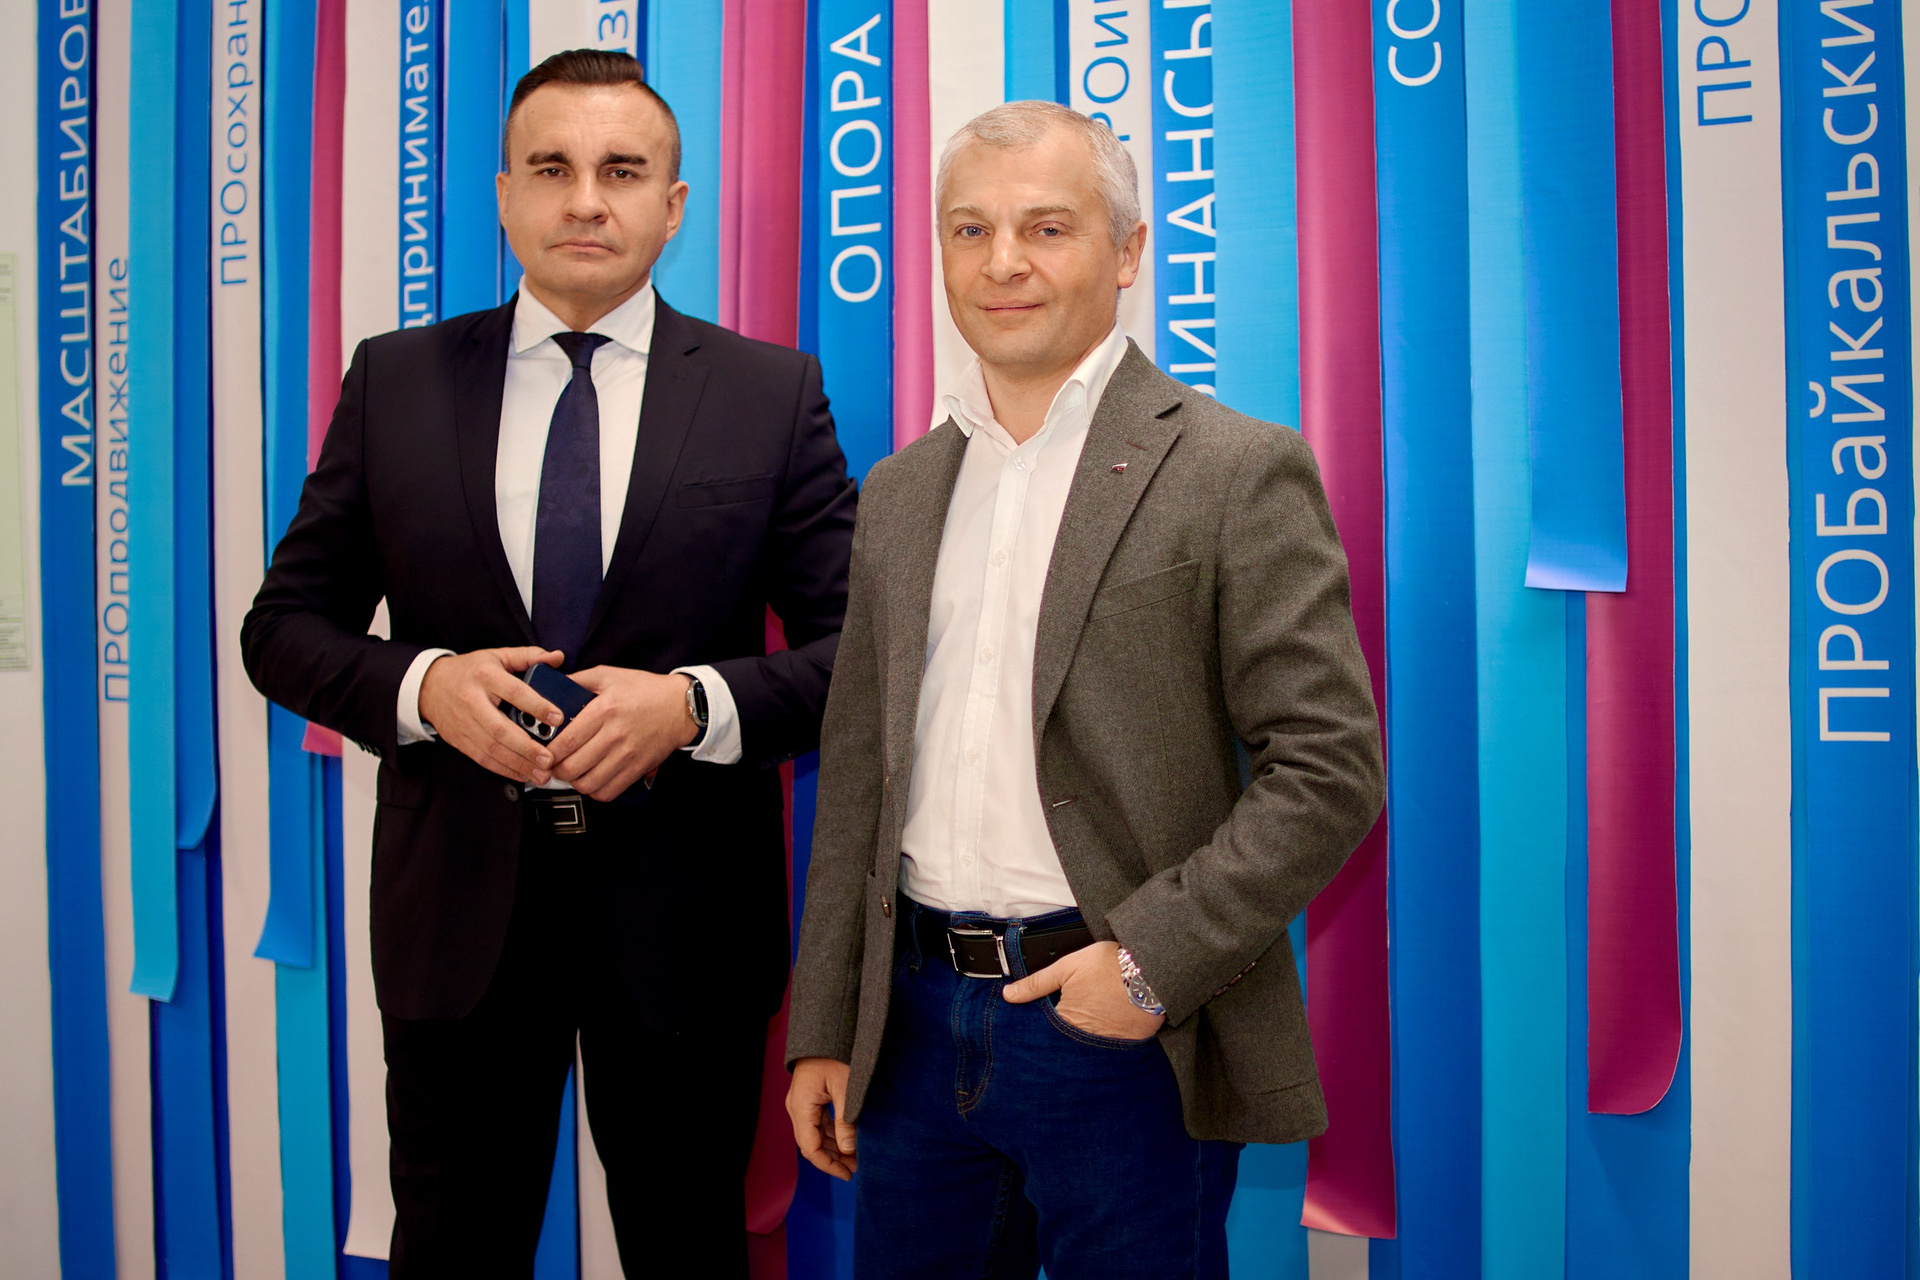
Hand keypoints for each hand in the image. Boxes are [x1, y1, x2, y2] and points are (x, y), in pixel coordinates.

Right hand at [417, 646, 565, 782]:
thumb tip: (558, 657)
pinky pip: (482, 759)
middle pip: (500, 729)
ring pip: (492, 748)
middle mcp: (473, 701)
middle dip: (526, 747)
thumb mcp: (497, 656)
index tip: (557, 718)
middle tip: (549, 758)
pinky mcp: (459, 740)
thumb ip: (529, 656)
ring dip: (518, 764)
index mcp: (486, 676)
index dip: (537, 706)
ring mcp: (464, 723)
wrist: (430, 686)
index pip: (514, 691)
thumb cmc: (470, 671)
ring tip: (541, 774)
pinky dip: (504, 769)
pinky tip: (522, 774)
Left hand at [545, 668, 698, 800]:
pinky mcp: (637, 769)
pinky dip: (594, 791)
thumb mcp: (609, 675)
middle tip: (553, 765)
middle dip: (556, 770)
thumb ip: (578, 680)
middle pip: (572, 767)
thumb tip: (551, 687)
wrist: (681, 706)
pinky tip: (591, 779)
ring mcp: (627, 755)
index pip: (566, 742)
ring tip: (572, 773)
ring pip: (588, 784)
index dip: (548, 753)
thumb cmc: (645, 690)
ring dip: (574, 782)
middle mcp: (615, 735)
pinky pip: (608, 792)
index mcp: (604, 710)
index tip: (543, 753)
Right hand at [787, 1057, 857, 1179]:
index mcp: (801, 1106)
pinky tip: (849, 1140)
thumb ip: (846, 1120)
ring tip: (856, 1157)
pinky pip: (819, 1123)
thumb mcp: (846, 1087)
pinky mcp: (810, 1099)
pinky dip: (833, 1134)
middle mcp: (797, 1108)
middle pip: (812, 1143)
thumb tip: (849, 1149)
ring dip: (834, 1147)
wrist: (827, 1032)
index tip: (848, 1173)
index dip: (828, 1164)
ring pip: (816, 1135)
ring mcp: (802, 1103)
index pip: (810, 1147)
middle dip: (833, 1158)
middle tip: (856, 1168)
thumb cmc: (835, 1055)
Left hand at [1002, 940, 1165, 1040]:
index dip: (1037, 1032)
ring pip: (1085, 1052)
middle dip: (1057, 1046)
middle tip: (1055, 1042)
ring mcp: (1108, 1044)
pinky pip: (1108, 1050)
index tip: (1031, 1033)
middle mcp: (1086, 1038)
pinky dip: (1102, 1045)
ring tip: (1080, 1036)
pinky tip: (1102, 1032)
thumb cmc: (1111, 965)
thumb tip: (1009, 995)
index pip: (1042, 1037)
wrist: (1153, 970)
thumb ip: (1037, 983)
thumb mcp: (1068, 966)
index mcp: (1068, 1021)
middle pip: (1063, 1048)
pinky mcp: (1127, 1045)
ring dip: (1079, 1048)